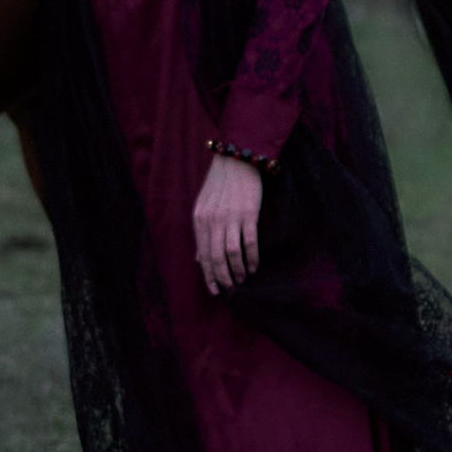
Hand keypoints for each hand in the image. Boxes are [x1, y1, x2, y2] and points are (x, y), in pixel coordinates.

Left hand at [193, 151, 263, 295]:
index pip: (203, 253)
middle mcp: (212, 220)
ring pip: (231, 253)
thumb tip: (198, 259)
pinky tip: (254, 267)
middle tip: (229, 291)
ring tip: (242, 280)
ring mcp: (230, 218)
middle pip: (216, 257)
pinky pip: (249, 243)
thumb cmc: (220, 185)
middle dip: (222, 277)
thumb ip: (202, 233)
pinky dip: (252, 258)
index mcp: (200, 219)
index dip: (208, 274)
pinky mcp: (248, 214)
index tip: (215, 290)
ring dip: (237, 271)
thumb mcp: (204, 207)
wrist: (236, 160)